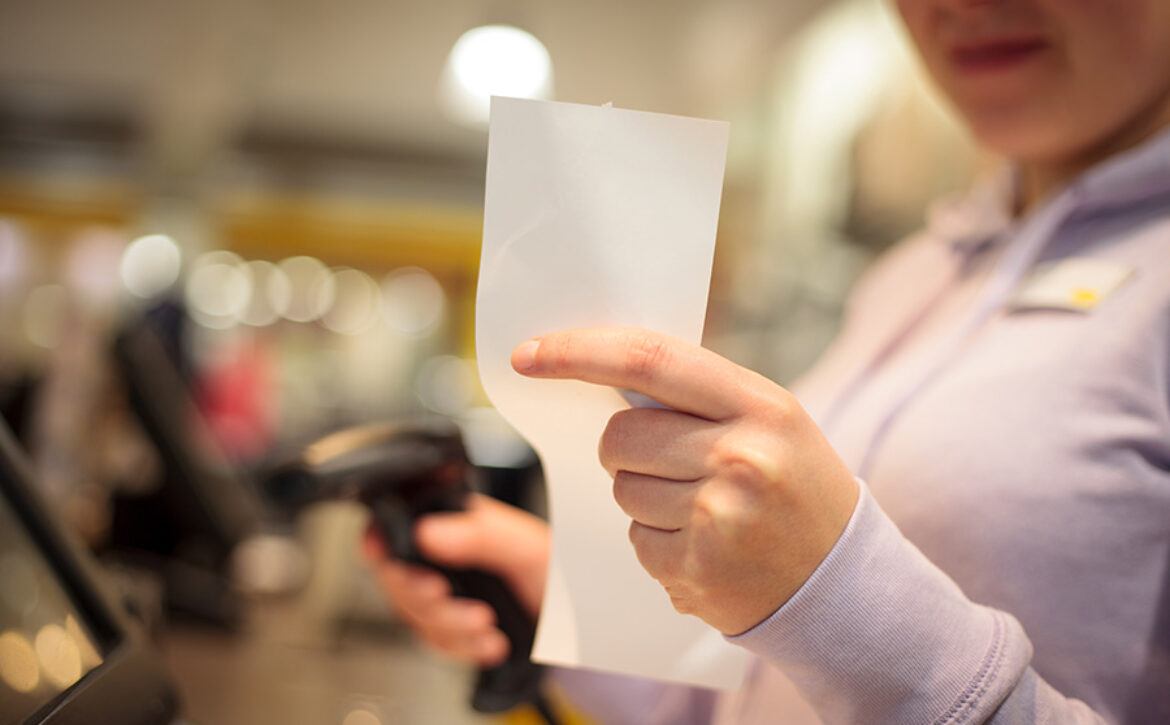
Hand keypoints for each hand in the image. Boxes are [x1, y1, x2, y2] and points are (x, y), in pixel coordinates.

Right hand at [362, 493, 548, 665]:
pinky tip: (489, 641)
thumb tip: (429, 531)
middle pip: (396, 576)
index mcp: (454, 521)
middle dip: (423, 596)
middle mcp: (441, 554)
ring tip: (485, 624)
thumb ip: (480, 535)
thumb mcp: (525, 546)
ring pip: (412, 615)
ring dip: (448, 626)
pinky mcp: (450, 625)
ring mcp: (444, 591)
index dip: (381, 543)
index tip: (387, 559)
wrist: (577, 622)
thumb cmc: (556, 570)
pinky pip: (433, 642)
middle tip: (448, 597)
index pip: (396, 525)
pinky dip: (461, 647)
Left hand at [511, 327, 858, 634]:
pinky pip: (637, 540)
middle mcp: (739, 457)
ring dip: (646, 499)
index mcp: (759, 405)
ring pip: (622, 490)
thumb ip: (695, 394)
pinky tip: (706, 546)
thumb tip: (598, 372)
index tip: (528, 354)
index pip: (647, 359)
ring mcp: (717, 518)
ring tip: (706, 511)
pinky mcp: (697, 570)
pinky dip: (658, 543)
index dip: (577, 352)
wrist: (842, 581)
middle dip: (624, 449)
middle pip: (619, 436)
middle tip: (671, 465)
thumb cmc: (795, 486)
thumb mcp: (768, 420)